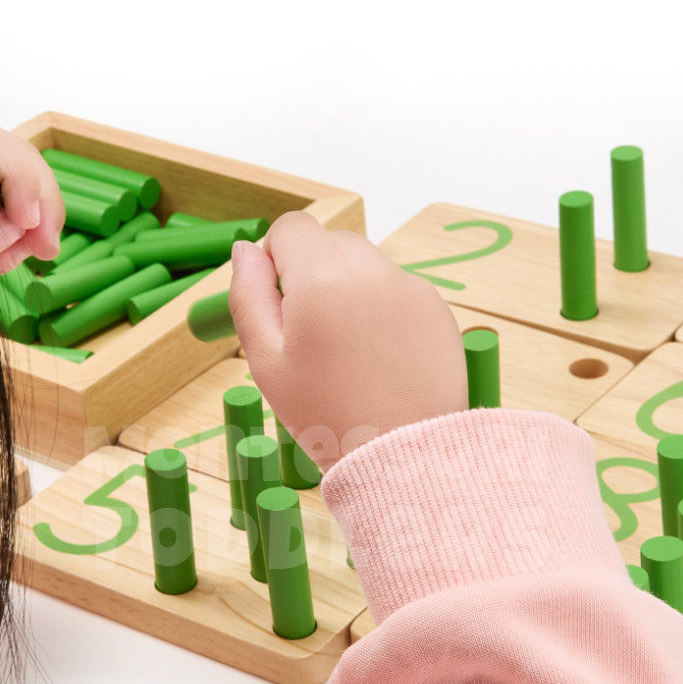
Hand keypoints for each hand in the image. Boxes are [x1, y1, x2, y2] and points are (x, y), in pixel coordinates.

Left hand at [0, 105, 64, 278]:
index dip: (31, 197)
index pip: (9, 155)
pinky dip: (9, 226)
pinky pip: (3, 192)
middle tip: (48, 251)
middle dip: (42, 209)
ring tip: (10, 261)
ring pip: (20, 179)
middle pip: (23, 159)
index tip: (35, 237)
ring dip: (26, 225)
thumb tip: (18, 229)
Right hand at [229, 212, 468, 472]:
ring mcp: (410, 287)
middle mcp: (372, 270)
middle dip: (315, 275)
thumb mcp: (266, 361)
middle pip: (331, 243)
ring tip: (349, 353)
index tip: (282, 304)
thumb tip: (245, 250)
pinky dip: (384, 312)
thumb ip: (248, 295)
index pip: (292, 227)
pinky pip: (398, 292)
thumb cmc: (326, 415)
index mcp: (322, 277)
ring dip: (350, 292)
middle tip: (314, 337)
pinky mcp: (437, 309)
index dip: (277, 260)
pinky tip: (380, 360)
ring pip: (367, 266)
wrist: (401, 456)